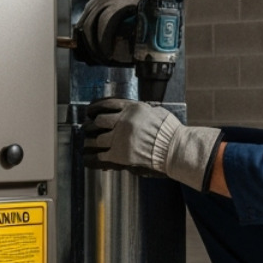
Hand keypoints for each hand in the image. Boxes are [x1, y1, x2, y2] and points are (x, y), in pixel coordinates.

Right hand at [72, 0, 176, 65]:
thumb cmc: (143, 4)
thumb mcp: (145, 15)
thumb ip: (141, 29)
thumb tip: (142, 51)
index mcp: (117, 2)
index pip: (105, 23)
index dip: (104, 41)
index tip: (108, 55)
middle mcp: (102, 0)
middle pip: (90, 26)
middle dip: (93, 46)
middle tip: (102, 60)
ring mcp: (94, 2)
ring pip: (83, 26)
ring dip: (88, 43)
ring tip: (97, 57)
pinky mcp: (90, 6)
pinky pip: (83, 22)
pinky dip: (86, 36)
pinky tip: (92, 47)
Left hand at [84, 98, 221, 191]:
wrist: (173, 147)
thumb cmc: (169, 130)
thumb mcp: (155, 111)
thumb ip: (141, 110)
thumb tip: (135, 111)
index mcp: (131, 108)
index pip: (107, 104)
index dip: (95, 108)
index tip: (91, 112)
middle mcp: (122, 121)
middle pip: (99, 122)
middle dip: (92, 126)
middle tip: (88, 129)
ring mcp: (119, 138)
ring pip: (97, 139)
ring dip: (92, 142)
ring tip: (89, 144)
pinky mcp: (119, 154)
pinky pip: (101, 155)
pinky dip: (95, 157)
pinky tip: (92, 157)